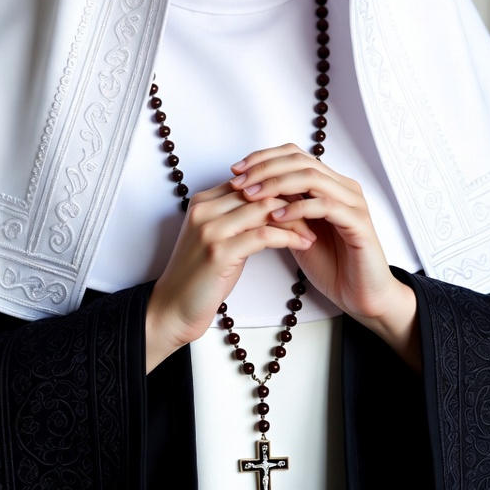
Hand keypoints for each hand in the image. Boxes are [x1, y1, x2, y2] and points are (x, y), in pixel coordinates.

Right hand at [145, 178, 314, 372]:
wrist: (172, 309)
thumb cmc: (200, 276)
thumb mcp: (219, 238)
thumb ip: (238, 217)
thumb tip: (276, 204)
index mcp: (204, 201)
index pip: (251, 181)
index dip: (282, 188)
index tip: (306, 199)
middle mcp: (205, 209)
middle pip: (260, 191)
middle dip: (293, 201)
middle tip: (317, 213)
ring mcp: (210, 229)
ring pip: (264, 208)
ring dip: (295, 219)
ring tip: (314, 231)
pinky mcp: (219, 252)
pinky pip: (264, 235)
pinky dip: (289, 237)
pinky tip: (304, 243)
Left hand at [230, 144, 420, 369]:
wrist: (361, 296)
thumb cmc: (330, 264)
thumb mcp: (296, 231)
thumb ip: (280, 208)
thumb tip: (246, 191)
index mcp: (329, 184)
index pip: (294, 155)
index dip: (263, 158)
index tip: (235, 170)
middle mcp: (343, 187)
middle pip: (300, 160)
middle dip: (265, 168)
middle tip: (239, 181)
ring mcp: (353, 203)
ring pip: (312, 177)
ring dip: (276, 184)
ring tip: (251, 196)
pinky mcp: (359, 223)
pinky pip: (325, 206)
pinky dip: (298, 208)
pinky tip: (276, 217)